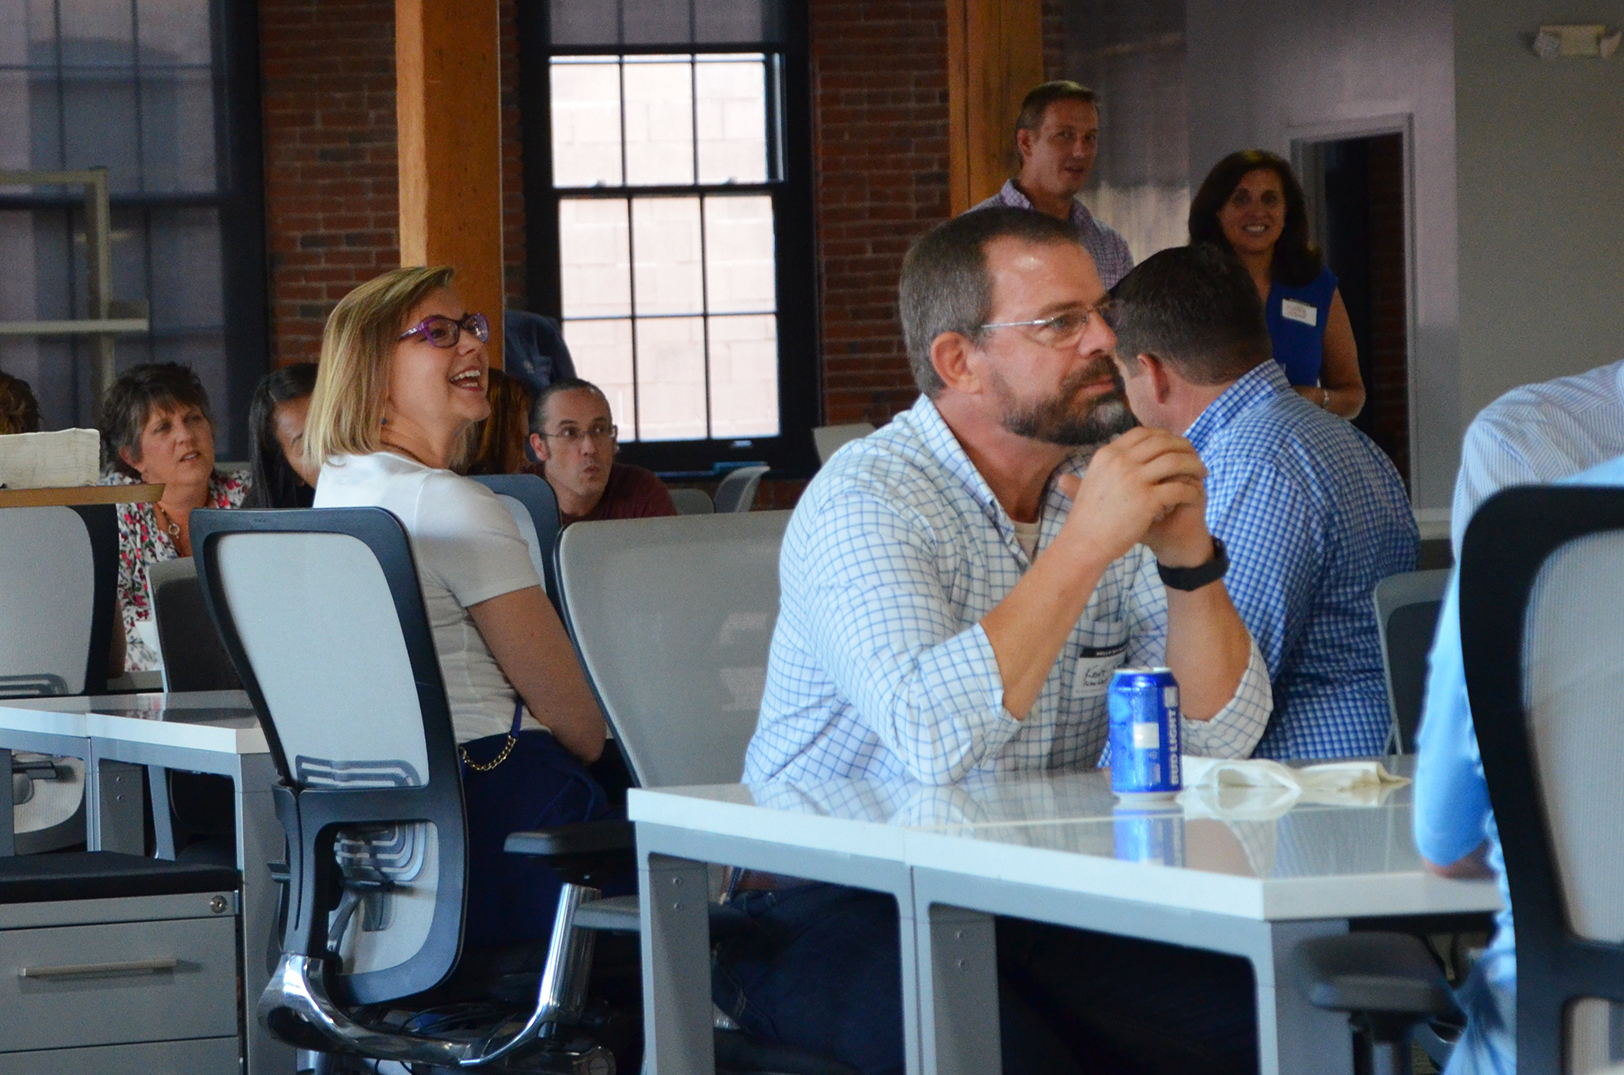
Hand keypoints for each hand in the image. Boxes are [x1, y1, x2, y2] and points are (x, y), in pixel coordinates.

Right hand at [1053, 428, 1207, 568]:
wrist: (1083, 542)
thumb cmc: (1087, 517)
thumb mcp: (1090, 481)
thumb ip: (1107, 466)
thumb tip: (1118, 453)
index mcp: (1108, 454)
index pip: (1143, 434)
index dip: (1164, 437)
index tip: (1176, 446)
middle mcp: (1120, 461)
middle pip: (1163, 442)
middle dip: (1184, 447)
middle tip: (1195, 457)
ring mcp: (1134, 478)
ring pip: (1176, 461)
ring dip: (1194, 465)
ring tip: (1203, 474)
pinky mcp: (1146, 499)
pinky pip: (1179, 488)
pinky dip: (1191, 490)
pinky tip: (1196, 495)